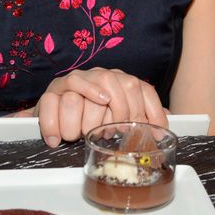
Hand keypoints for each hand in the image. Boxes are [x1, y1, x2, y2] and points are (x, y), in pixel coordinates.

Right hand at [34, 68, 167, 146]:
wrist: (57, 112)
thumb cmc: (92, 117)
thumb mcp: (119, 118)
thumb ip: (141, 119)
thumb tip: (162, 131)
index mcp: (120, 80)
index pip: (142, 89)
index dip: (149, 111)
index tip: (149, 132)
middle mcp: (99, 76)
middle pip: (115, 85)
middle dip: (116, 116)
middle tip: (110, 135)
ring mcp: (75, 80)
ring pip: (82, 96)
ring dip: (83, 125)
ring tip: (81, 136)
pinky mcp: (52, 91)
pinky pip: (53, 102)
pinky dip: (55, 124)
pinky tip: (59, 138)